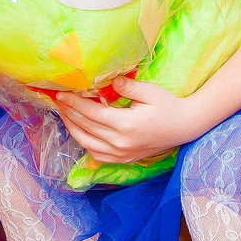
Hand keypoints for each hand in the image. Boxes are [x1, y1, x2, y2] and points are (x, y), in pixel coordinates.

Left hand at [53, 80, 204, 165]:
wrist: (183, 127)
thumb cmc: (167, 106)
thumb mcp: (149, 91)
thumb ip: (127, 86)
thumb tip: (108, 80)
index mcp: (126, 125)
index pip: (91, 113)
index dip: (74, 103)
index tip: (61, 94)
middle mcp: (120, 143)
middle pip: (85, 128)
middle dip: (69, 113)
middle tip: (57, 100)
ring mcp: (121, 154)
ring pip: (87, 144)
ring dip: (73, 128)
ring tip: (65, 114)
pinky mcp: (123, 159)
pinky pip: (96, 155)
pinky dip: (85, 143)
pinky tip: (80, 131)